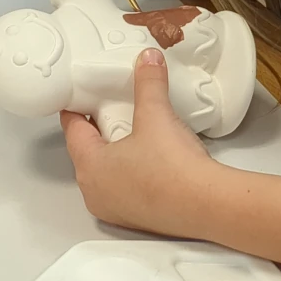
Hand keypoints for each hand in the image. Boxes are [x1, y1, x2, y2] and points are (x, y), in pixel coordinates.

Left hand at [61, 49, 229, 237]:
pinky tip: (152, 160)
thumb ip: (148, 84)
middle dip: (98, 129)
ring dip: (116, 152)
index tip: (79, 96)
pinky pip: (126, 188)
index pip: (73, 131)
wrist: (208, 206)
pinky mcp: (138, 218)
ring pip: (107, 172)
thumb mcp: (156, 115)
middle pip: (88, 152)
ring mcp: (116, 209)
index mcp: (90, 168)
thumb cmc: (175, 172)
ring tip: (135, 132)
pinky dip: (132, 172)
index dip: (75, 109)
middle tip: (111, 108)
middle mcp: (96, 193)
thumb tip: (147, 62)